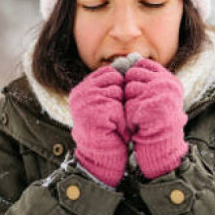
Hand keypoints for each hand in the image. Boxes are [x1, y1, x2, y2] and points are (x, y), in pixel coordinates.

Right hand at [69, 66, 128, 187]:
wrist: (101, 156)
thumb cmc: (109, 130)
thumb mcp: (108, 103)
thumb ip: (113, 84)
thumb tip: (133, 57)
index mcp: (82, 89)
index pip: (108, 72)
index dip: (119, 85)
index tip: (117, 102)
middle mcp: (81, 92)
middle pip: (114, 78)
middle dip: (120, 95)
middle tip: (114, 114)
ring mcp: (86, 101)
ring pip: (117, 90)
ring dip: (122, 108)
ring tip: (113, 122)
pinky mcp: (95, 112)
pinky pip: (117, 106)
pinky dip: (120, 118)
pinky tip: (113, 129)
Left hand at [124, 59, 187, 179]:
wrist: (162, 145)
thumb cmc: (156, 119)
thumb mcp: (158, 94)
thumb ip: (148, 77)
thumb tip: (129, 56)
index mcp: (170, 81)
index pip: (143, 64)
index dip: (136, 75)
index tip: (138, 89)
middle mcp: (166, 84)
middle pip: (133, 74)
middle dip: (131, 88)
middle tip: (140, 105)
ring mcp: (157, 95)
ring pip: (128, 87)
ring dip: (129, 101)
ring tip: (140, 113)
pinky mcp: (146, 106)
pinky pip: (127, 102)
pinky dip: (129, 113)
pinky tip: (139, 121)